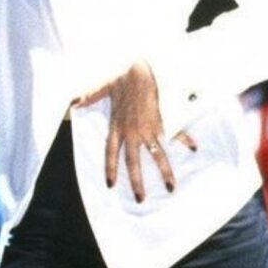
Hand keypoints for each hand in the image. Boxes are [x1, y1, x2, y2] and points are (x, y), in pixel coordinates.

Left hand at [75, 61, 196, 201]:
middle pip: (133, 161)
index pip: (110, 152)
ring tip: (170, 188)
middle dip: (137, 181)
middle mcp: (132, 131)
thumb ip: (90, 97)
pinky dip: (184, 140)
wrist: (141, 69)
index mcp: (117, 126)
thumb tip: (73, 102)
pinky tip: (194, 149)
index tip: (111, 185)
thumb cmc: (122, 77)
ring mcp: (149, 128)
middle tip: (141, 199)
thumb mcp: (102, 88)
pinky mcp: (162, 120)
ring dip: (164, 172)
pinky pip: (174, 134)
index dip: (110, 169)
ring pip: (156, 155)